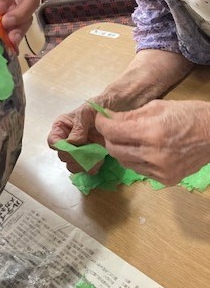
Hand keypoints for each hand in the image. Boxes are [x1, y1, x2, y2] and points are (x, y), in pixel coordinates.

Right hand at [48, 103, 103, 172]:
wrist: (115, 110)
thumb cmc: (98, 108)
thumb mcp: (87, 112)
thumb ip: (79, 126)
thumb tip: (72, 142)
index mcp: (62, 127)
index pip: (53, 142)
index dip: (61, 147)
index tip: (74, 148)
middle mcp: (67, 141)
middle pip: (63, 156)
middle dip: (76, 157)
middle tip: (89, 150)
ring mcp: (78, 150)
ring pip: (73, 166)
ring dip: (84, 163)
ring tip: (96, 154)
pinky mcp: (89, 157)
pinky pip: (87, 169)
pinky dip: (93, 166)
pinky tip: (100, 158)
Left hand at [95, 99, 209, 184]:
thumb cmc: (187, 114)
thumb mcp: (157, 107)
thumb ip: (130, 115)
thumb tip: (108, 118)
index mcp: (151, 132)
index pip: (113, 131)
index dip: (102, 123)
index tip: (101, 118)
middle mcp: (154, 155)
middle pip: (114, 149)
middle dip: (108, 137)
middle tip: (112, 128)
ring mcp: (161, 171)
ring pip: (124, 162)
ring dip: (120, 149)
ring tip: (126, 138)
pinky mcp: (166, 180)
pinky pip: (139, 170)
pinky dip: (135, 159)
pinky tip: (141, 150)